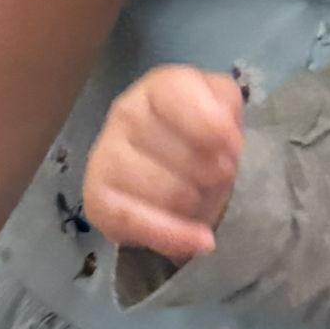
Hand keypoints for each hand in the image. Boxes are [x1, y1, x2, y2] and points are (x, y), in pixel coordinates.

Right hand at [83, 65, 244, 262]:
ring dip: (198, 202)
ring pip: (165, 191)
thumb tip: (225, 140)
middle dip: (214, 172)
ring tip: (202, 197)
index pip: (177, 94)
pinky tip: (200, 242)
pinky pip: (135, 223)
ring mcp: (104, 156)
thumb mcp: (225, 107)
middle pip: (182, 153)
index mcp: (160, 86)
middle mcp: (125, 113)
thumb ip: (227, 109)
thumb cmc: (204, 131)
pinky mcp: (96, 199)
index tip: (234, 148)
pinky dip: (173, 236)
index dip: (211, 124)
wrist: (175, 168)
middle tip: (220, 177)